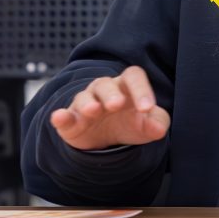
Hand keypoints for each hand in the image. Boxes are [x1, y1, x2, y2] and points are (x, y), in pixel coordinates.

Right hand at [50, 65, 170, 150]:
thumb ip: (157, 123)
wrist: (108, 140)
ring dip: (88, 103)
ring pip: (84, 97)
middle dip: (111, 94)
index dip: (141, 89)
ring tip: (93, 110)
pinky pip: (64, 115)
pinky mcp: (71, 120)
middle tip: (117, 105)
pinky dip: (60, 116)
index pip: (133, 77)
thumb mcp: (147, 125)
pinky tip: (59, 117)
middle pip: (106, 84)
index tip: (148, 108)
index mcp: (127, 86)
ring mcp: (85, 103)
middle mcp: (105, 90)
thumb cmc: (131, 122)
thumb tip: (159, 129)